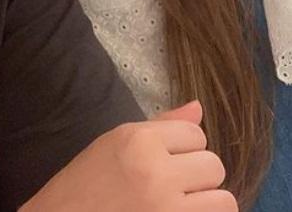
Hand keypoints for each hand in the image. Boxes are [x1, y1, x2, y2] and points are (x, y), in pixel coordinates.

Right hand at [20, 101, 236, 211]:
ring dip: (206, 204)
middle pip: (214, 165)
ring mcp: (168, 210)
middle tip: (174, 187)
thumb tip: (198, 108)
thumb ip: (161, 126)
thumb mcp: (116, 143)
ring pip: (224, 201)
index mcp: (139, 141)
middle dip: (198, 176)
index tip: (166, 160)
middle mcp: (157, 172)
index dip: (184, 148)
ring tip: (180, 205)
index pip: (195, 133)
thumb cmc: (85, 183)